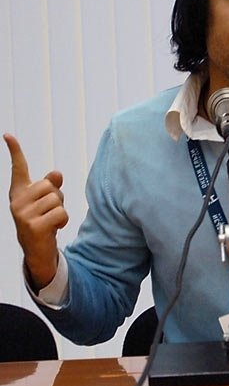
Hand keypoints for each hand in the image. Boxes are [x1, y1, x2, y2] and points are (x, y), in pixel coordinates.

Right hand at [3, 133, 67, 289]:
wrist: (38, 250)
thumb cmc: (43, 220)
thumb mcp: (48, 201)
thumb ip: (52, 185)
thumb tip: (56, 173)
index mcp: (19, 192)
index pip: (19, 168)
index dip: (15, 151)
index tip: (8, 135)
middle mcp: (17, 201)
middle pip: (50, 186)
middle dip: (57, 198)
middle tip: (50, 212)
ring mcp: (22, 214)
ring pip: (57, 199)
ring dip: (61, 210)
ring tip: (50, 221)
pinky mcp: (32, 226)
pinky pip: (60, 213)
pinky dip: (63, 221)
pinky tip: (53, 229)